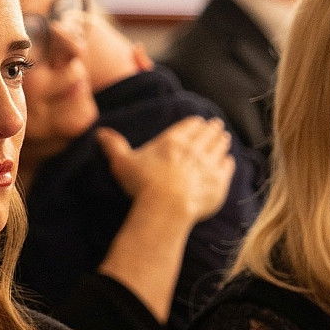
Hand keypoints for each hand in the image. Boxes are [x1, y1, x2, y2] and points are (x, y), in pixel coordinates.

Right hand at [97, 116, 234, 225]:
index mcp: (173, 141)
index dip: (195, 123)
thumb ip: (114, 146)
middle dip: (212, 128)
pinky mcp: (219, 183)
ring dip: (222, 141)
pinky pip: (227, 168)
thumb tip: (99, 133)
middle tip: (216, 125)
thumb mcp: (123, 163)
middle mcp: (194, 149)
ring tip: (225, 138)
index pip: (189, 125)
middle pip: (207, 134)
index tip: (200, 121)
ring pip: (220, 147)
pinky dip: (228, 162)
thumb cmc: (143, 185)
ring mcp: (209, 165)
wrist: (166, 208)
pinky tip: (229, 161)